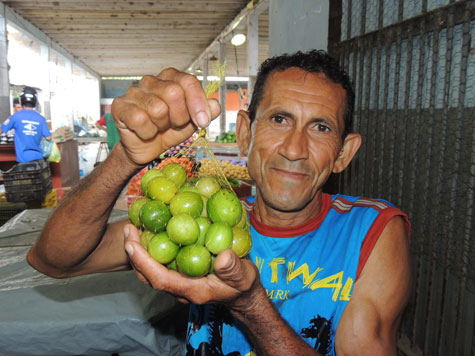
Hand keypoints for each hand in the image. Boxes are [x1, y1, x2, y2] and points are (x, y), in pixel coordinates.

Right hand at [111, 68, 220, 164]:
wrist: (146, 148)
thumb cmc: (168, 130)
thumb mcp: (192, 122)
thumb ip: (206, 112)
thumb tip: (215, 105)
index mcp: (171, 78)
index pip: (188, 81)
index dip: (198, 103)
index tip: (203, 122)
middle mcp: (151, 80)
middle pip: (174, 93)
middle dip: (180, 117)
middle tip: (175, 125)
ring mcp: (134, 92)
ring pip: (158, 109)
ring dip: (163, 126)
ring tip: (159, 127)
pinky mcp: (120, 106)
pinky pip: (140, 120)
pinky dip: (147, 132)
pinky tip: (146, 132)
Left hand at [123, 223, 259, 308]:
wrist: (243, 295)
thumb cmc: (243, 286)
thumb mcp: (244, 277)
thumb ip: (234, 269)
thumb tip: (222, 256)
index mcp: (193, 290)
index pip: (161, 279)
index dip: (144, 262)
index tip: (132, 244)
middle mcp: (180, 289)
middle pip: (148, 275)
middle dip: (134, 254)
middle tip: (128, 228)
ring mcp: (179, 283)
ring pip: (151, 270)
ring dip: (139, 251)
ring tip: (134, 227)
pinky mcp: (180, 275)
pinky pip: (160, 264)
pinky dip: (151, 249)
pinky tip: (151, 231)